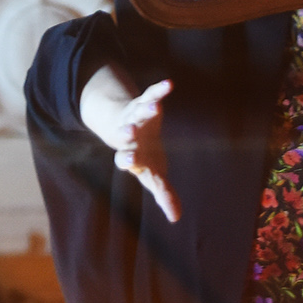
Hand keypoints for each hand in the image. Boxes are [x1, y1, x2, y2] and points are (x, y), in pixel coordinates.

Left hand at [79, 70, 178, 221]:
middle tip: (129, 133)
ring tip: (154, 107)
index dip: (128, 159)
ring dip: (145, 110)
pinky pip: (151, 94)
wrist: (128, 129)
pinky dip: (159, 90)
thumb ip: (164, 193)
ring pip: (138, 113)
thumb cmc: (143, 158)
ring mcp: (136, 117)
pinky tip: (169, 85)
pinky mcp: (145, 102)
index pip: (126, 159)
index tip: (131, 160)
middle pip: (127, 134)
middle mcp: (130, 135)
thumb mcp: (153, 175)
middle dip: (128, 133)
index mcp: (130, 155)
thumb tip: (176, 218)